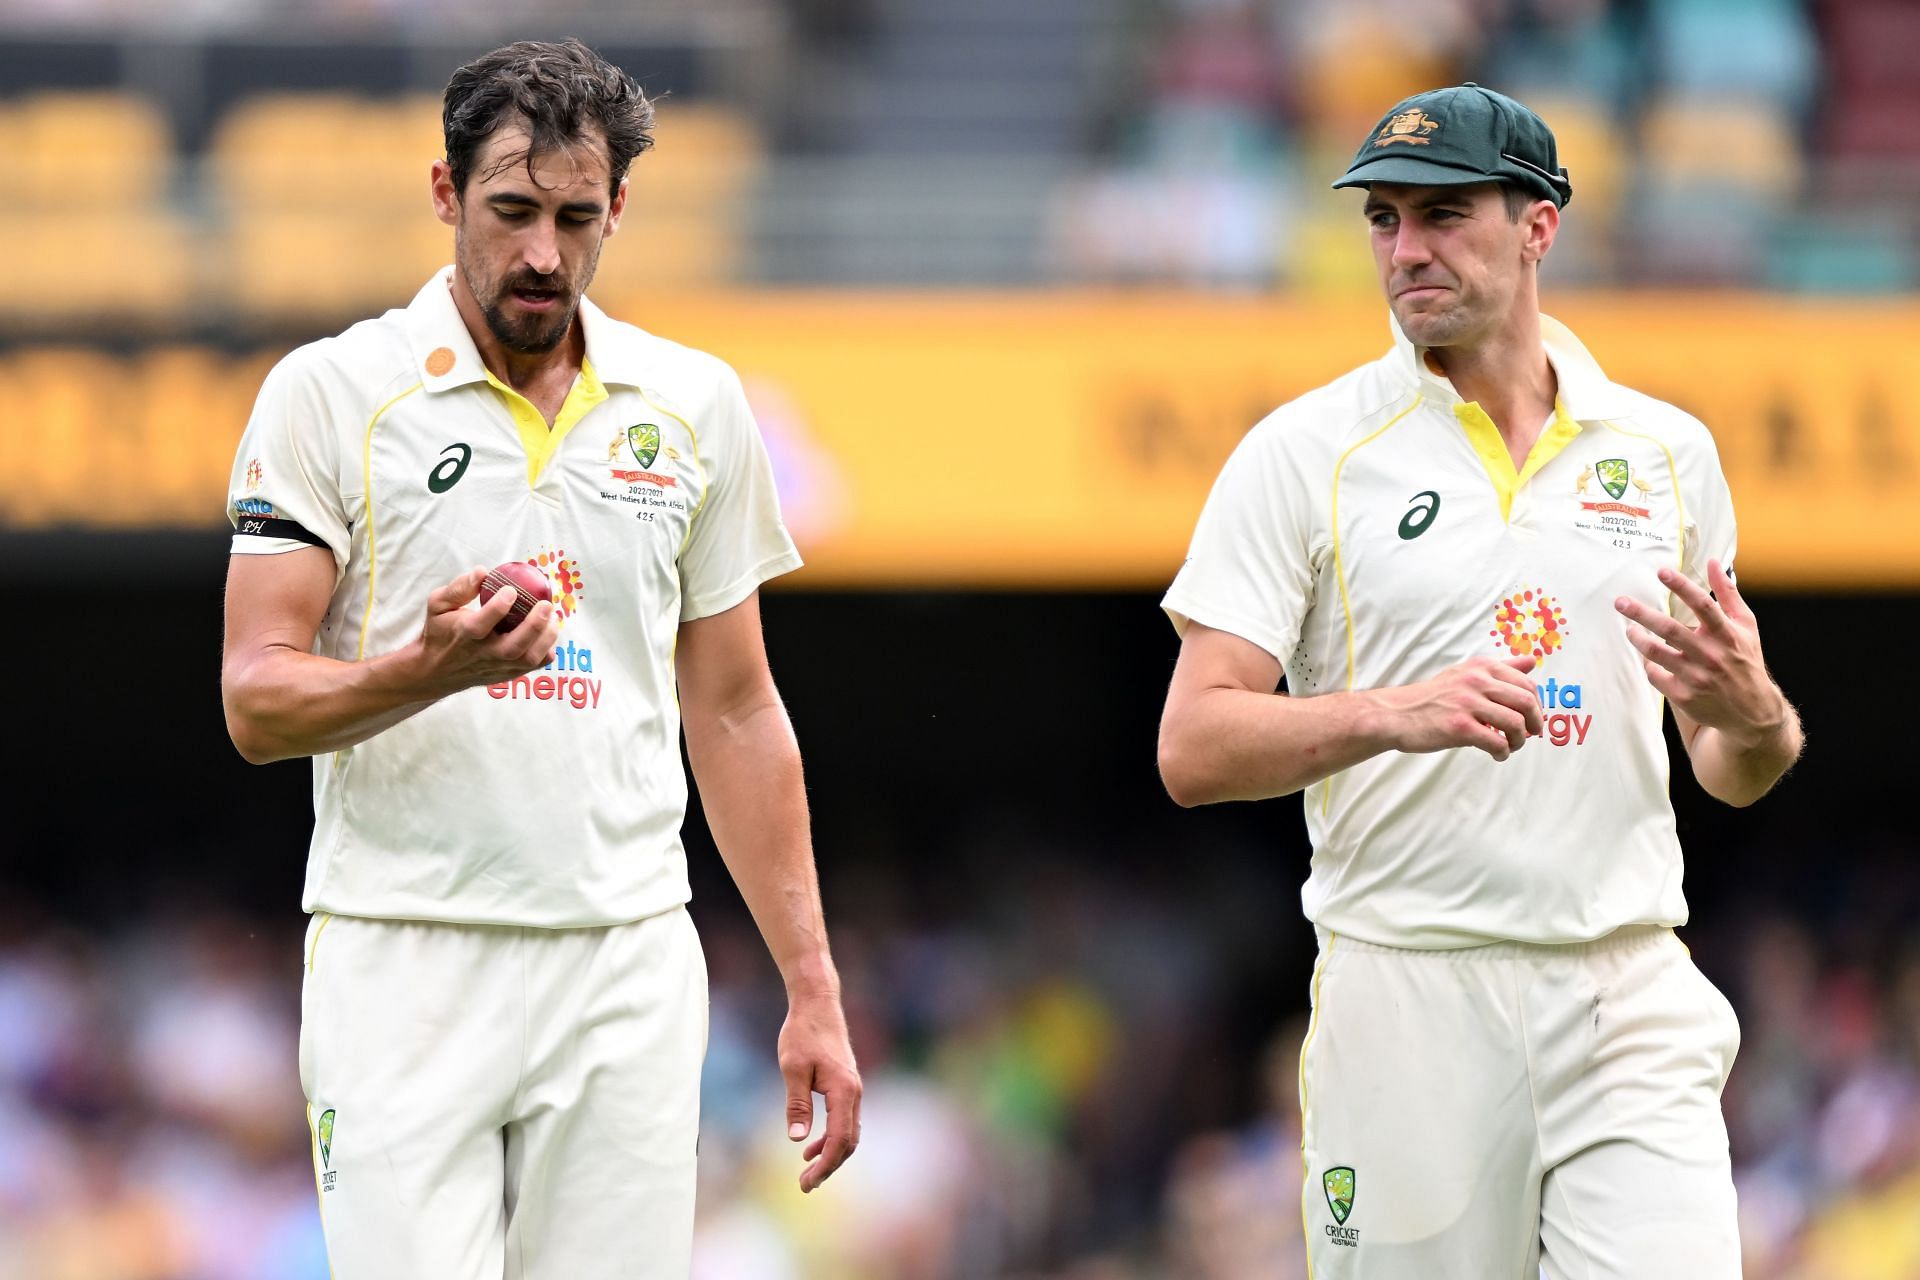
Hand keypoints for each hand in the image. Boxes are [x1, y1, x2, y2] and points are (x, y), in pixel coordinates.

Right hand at [406, 566, 561, 695]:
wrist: (437, 670)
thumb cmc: (441, 631)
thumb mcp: (438, 605)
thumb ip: (458, 588)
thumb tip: (483, 572)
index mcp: (463, 634)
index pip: (480, 624)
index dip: (498, 607)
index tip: (511, 590)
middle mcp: (482, 654)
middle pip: (512, 647)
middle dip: (533, 626)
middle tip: (546, 605)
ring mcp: (498, 666)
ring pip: (527, 659)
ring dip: (545, 639)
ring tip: (553, 618)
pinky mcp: (508, 674)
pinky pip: (534, 666)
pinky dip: (547, 652)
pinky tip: (549, 633)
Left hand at [777, 991, 861, 1192]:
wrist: (817, 1004)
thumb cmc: (803, 1033)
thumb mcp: (792, 1068)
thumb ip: (797, 1104)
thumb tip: (797, 1139)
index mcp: (844, 1091)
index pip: (839, 1139)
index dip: (824, 1165)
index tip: (806, 1182)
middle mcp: (854, 1092)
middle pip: (849, 1142)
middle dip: (829, 1166)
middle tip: (805, 1185)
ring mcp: (853, 1089)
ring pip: (849, 1133)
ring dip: (831, 1154)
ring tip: (808, 1172)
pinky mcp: (846, 1085)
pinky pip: (844, 1120)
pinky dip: (831, 1138)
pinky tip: (811, 1146)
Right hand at [1372, 655, 1544, 760]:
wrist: (1396, 714)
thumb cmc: (1433, 697)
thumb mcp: (1466, 673)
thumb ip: (1501, 667)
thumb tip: (1532, 660)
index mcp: (1482, 667)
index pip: (1527, 683)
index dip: (1537, 705)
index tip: (1531, 718)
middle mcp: (1477, 681)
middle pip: (1526, 702)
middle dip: (1534, 723)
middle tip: (1529, 734)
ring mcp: (1468, 704)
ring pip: (1515, 724)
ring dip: (1520, 740)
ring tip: (1510, 746)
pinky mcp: (1460, 727)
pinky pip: (1496, 742)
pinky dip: (1503, 752)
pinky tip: (1497, 755)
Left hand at [1615, 561, 1786, 746]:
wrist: (1752, 710)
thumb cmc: (1745, 660)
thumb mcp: (1745, 625)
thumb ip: (1728, 593)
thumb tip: (1713, 563)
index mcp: (1727, 634)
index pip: (1704, 605)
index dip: (1682, 586)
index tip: (1662, 571)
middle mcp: (1711, 654)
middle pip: (1670, 629)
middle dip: (1642, 613)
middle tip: (1620, 602)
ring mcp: (1696, 676)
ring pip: (1656, 653)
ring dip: (1637, 638)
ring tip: (1629, 629)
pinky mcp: (1683, 695)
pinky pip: (1655, 674)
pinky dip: (1648, 664)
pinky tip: (1649, 658)